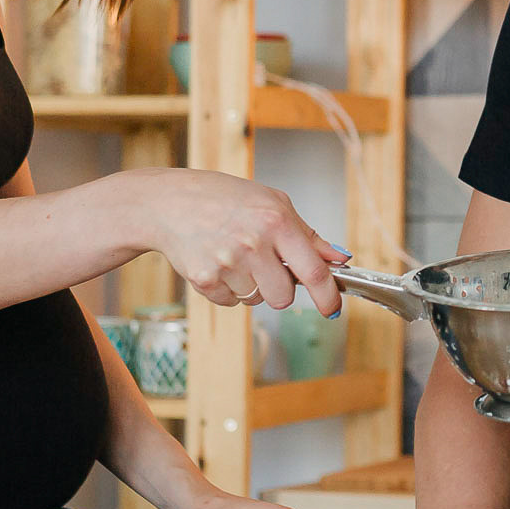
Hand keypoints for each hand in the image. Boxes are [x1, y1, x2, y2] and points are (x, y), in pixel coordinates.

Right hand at [138, 168, 347, 310]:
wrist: (170, 203)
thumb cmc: (225, 199)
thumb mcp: (273, 203)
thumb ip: (308, 235)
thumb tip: (339, 259)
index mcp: (276, 221)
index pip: (313, 270)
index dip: (327, 296)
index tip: (333, 309)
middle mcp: (253, 243)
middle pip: (283, 296)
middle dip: (279, 288)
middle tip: (264, 265)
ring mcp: (227, 263)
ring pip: (256, 300)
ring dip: (251, 286)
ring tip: (235, 255)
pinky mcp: (205, 279)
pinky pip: (231, 302)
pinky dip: (228, 288)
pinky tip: (218, 262)